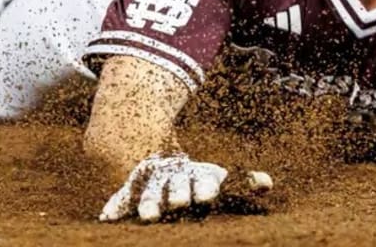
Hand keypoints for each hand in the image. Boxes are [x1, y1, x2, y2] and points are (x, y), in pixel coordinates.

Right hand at [98, 152, 271, 221]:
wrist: (160, 158)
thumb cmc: (199, 178)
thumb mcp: (220, 177)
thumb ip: (246, 182)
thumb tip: (268, 184)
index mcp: (198, 175)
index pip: (204, 180)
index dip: (206, 187)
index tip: (210, 195)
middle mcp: (175, 177)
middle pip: (177, 187)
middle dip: (179, 194)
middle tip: (181, 203)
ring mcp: (152, 183)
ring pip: (151, 193)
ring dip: (150, 204)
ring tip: (150, 217)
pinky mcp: (131, 189)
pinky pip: (122, 197)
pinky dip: (116, 205)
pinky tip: (108, 218)